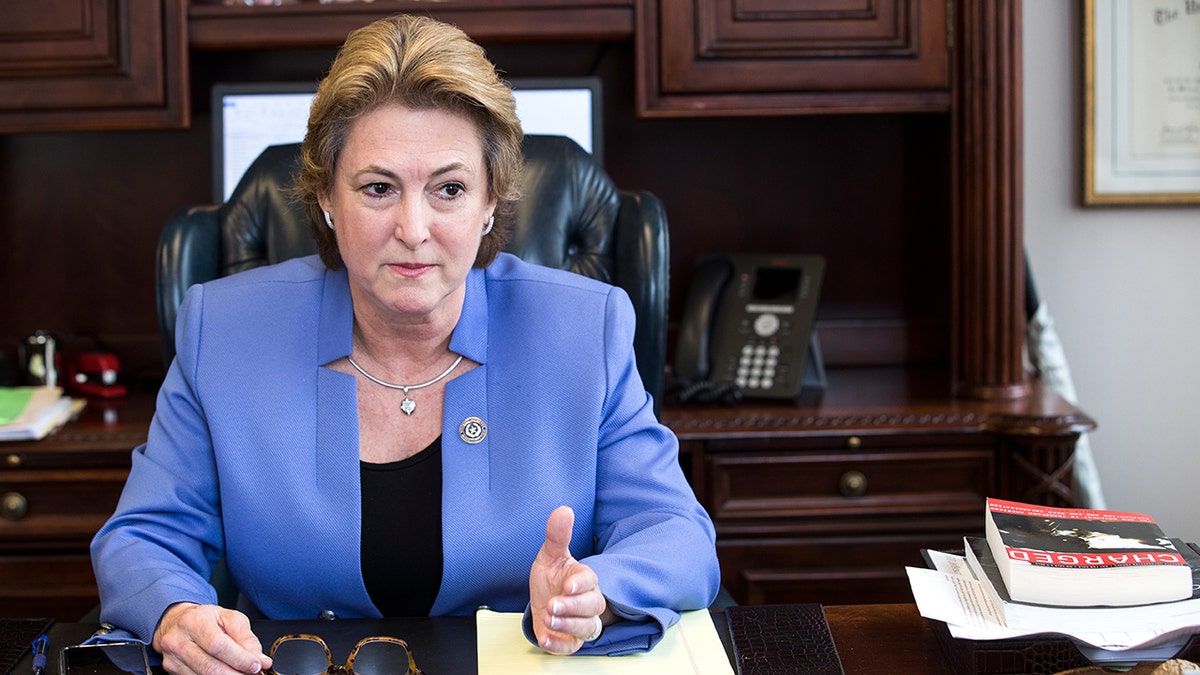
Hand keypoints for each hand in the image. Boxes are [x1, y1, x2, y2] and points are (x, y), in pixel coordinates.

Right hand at [152, 602, 271, 674]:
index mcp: (194, 621)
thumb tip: (260, 660)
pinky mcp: (171, 670)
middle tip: (251, 673)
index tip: (256, 666)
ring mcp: (172, 657)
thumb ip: (246, 638)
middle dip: (235, 673)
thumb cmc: (205, 619)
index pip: (218, 645)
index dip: (239, 659)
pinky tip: (226, 673)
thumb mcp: (230, 618)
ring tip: (240, 673)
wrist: (177, 621)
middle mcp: (178, 640)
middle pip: (210, 666)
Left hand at [529, 506, 610, 654]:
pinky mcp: (570, 641)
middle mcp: (586, 602)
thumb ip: (557, 535)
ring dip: (567, 625)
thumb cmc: (551, 578)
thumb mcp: (550, 555)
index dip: (580, 584)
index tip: (567, 585)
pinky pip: (570, 647)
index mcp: (584, 579)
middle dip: (573, 607)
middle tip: (553, 605)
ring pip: (586, 628)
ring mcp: (579, 623)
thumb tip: (563, 510)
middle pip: (593, 607)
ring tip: (549, 618)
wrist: (542, 601)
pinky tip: (546, 638)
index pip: (590, 581)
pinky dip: (559, 644)